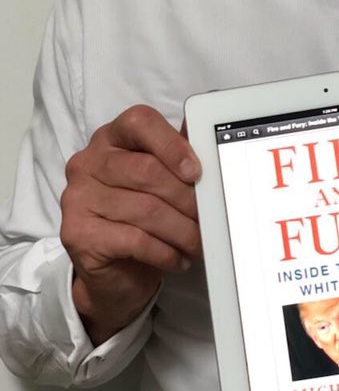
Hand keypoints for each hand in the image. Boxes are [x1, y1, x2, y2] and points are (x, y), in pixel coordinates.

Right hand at [60, 105, 201, 344]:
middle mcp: (88, 162)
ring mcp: (79, 197)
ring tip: (197, 242)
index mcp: (111, 137)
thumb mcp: (161, 179)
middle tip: (207, 216)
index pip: (139, 122)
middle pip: (146, 169)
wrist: (112, 269)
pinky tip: (177, 258)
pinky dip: (165, 251)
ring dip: (181, 230)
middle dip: (186, 197)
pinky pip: (135, 240)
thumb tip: (208, 136)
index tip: (196, 171)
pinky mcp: (79, 233)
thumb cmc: (141, 215)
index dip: (172, 144)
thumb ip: (179, 154)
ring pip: (145, 209)